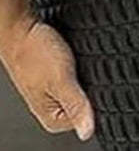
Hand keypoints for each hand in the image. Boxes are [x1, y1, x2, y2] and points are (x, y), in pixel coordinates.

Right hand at [0, 14, 94, 140]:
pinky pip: (77, 74)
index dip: (96, 97)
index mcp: (53, 118)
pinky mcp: (56, 76)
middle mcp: (54, 108)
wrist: (21, 27)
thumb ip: (76, 104)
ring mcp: (55, 91)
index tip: (89, 80)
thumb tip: (87, 131)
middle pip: (88, 101)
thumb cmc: (34, 51)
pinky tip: (73, 57)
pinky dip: (80, 65)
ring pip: (84, 85)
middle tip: (78, 67)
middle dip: (90, 83)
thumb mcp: (61, 79)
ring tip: (73, 60)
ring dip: (85, 72)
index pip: (90, 116)